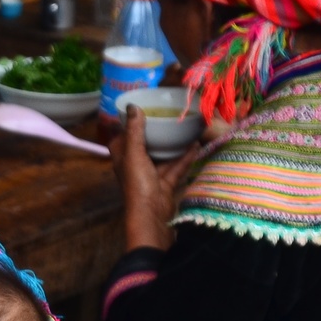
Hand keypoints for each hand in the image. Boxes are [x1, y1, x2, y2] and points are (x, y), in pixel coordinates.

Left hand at [108, 106, 200, 253]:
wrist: (152, 214)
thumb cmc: (138, 183)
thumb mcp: (134, 153)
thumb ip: (135, 130)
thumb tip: (133, 106)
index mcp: (123, 156)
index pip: (124, 135)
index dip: (131, 122)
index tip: (146, 107)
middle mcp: (136, 164)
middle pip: (146, 144)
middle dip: (158, 131)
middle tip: (171, 114)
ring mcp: (151, 174)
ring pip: (164, 155)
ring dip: (175, 144)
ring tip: (188, 126)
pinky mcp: (166, 182)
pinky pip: (177, 166)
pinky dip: (186, 156)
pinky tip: (197, 144)